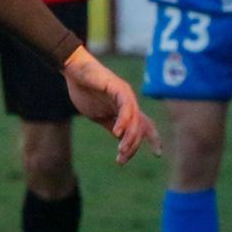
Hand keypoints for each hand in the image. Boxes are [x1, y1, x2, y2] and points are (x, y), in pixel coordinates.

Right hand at [62, 49, 160, 163]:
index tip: (157, 154)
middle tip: (121, 159)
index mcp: (127, 110)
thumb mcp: (99, 116)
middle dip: (133, 146)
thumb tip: (122, 140)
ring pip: (135, 120)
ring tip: (121, 151)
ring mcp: (126, 95)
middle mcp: (130, 103)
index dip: (153, 139)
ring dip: (129, 137)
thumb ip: (112, 126)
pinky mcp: (118, 88)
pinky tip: (116, 132)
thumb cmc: (85, 92)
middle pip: (141, 127)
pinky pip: (126, 107)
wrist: (74, 72)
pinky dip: (123, 121)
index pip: (145, 126)